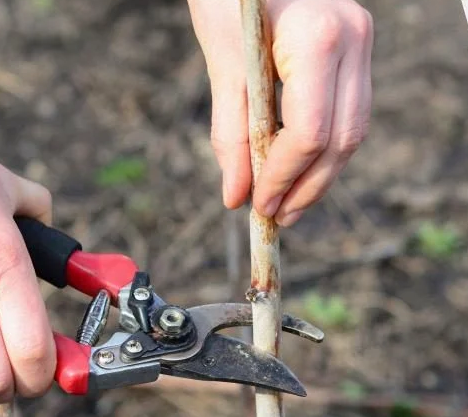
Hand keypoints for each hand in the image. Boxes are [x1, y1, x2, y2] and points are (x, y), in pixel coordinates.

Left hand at [187, 0, 372, 225]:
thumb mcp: (223, 62)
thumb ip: (231, 131)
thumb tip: (236, 194)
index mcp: (318, 39)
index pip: (309, 133)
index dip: (282, 178)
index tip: (257, 206)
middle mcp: (353, 40)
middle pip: (341, 139)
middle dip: (308, 187)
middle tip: (277, 217)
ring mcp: (362, 42)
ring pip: (352, 130)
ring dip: (319, 174)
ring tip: (286, 203)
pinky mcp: (355, 49)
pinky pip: (348, 110)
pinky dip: (322, 145)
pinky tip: (298, 167)